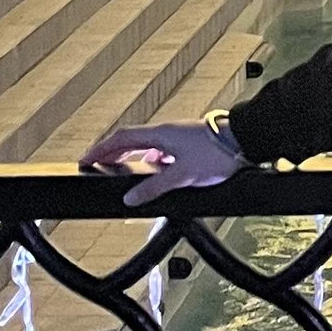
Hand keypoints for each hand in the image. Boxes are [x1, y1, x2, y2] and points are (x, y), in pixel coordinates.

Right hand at [77, 118, 244, 199]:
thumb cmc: (217, 153)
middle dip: (112, 154)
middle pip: (130, 141)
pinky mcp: (188, 145)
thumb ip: (154, 188)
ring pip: (146, 147)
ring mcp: (177, 137)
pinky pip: (161, 153)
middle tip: (97, 167)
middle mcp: (166, 132)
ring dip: (131, 158)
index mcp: (160, 134)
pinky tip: (156, 176)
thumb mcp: (182, 176)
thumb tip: (130, 198)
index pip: (121, 139)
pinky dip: (151, 163)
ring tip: (122, 174)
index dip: (100, 149)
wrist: (245, 141)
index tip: (85, 159)